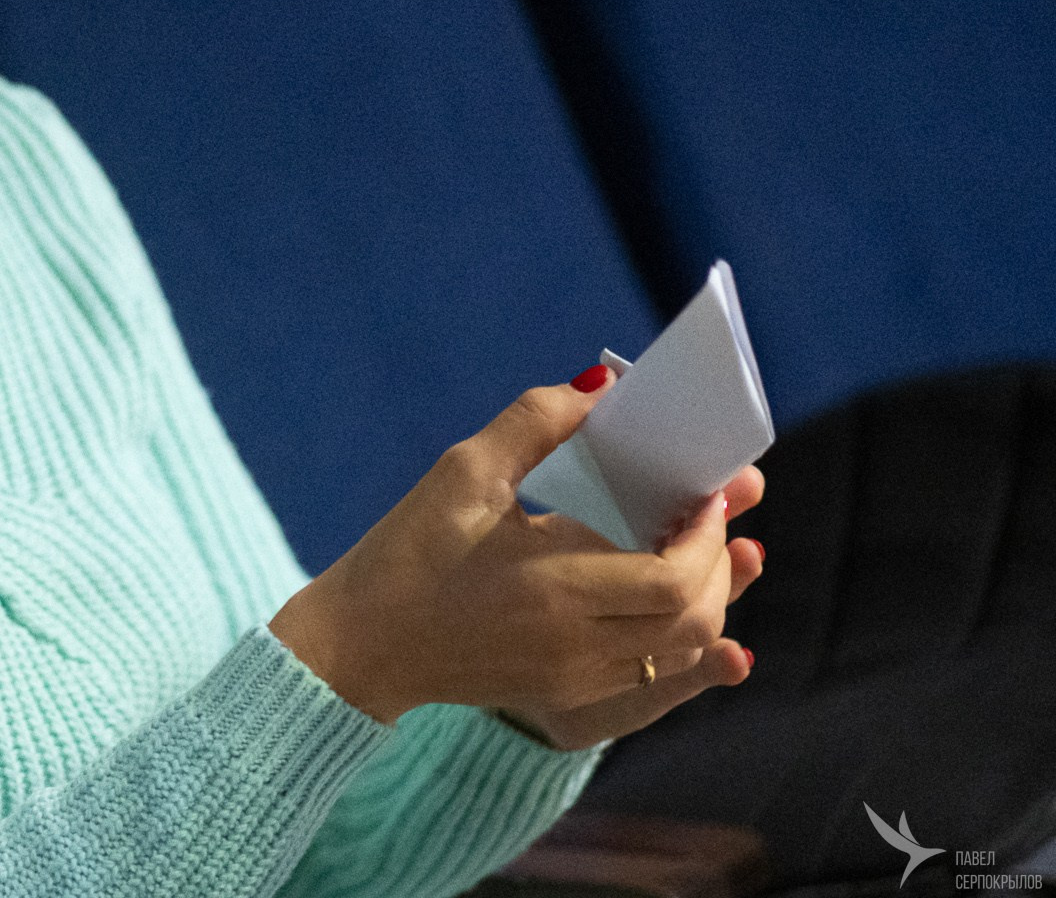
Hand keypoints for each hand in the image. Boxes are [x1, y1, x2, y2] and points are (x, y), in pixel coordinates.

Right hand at [268, 372, 764, 737]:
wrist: (363, 643)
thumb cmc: (408, 551)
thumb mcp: (463, 472)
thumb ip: (536, 421)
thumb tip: (603, 387)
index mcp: (555, 588)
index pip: (673, 578)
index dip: (706, 535)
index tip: (706, 492)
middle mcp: (577, 645)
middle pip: (694, 619)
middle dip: (718, 564)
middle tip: (710, 512)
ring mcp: (575, 678)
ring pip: (681, 653)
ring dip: (706, 601)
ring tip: (699, 549)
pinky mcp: (566, 694)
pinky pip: (652, 674)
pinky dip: (677, 636)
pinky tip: (668, 597)